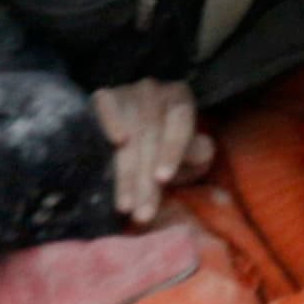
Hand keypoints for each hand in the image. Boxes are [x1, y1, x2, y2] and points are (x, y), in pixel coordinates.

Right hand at [94, 77, 213, 221]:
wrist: (129, 137)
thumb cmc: (165, 150)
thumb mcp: (187, 156)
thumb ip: (198, 154)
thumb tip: (199, 150)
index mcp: (180, 100)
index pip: (180, 126)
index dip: (171, 153)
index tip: (163, 179)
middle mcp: (155, 90)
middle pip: (152, 138)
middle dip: (146, 180)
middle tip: (142, 214)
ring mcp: (128, 91)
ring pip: (129, 136)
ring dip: (126, 174)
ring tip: (125, 205)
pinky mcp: (104, 96)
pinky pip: (107, 108)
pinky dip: (111, 121)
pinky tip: (116, 141)